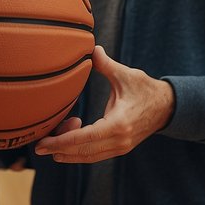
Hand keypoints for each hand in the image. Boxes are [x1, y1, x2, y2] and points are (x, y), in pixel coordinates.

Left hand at [32, 46, 173, 163]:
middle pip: (83, 151)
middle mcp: (119, 140)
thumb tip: (91, 48)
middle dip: (58, 150)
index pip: (84, 138)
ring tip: (50, 147)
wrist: (167, 106)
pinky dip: (79, 151)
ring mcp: (120, 147)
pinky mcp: (120, 148)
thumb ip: (106, 64)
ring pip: (88, 156)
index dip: (61, 141)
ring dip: (68, 153)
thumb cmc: (145, 88)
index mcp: (118, 124)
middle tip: (38, 147)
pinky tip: (66, 145)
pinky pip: (95, 155)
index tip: (43, 143)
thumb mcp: (126, 75)